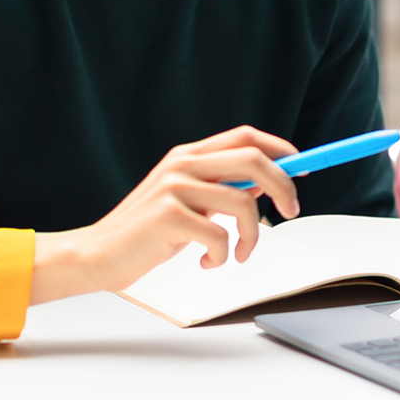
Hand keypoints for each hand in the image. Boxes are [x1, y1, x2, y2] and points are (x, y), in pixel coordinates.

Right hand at [28, 126, 299, 303]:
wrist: (98, 254)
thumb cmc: (147, 233)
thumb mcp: (188, 202)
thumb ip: (221, 189)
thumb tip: (266, 184)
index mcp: (188, 155)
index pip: (245, 136)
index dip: (279, 149)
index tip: (301, 168)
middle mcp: (182, 164)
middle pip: (253, 159)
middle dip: (283, 185)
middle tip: (291, 211)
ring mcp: (174, 188)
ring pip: (244, 203)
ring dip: (252, 236)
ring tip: (238, 254)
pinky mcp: (169, 216)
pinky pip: (220, 236)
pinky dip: (223, 256)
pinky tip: (206, 262)